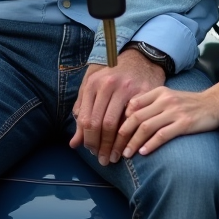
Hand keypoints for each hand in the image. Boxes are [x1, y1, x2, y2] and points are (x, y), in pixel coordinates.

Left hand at [69, 50, 166, 164]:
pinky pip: (134, 120)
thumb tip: (74, 143)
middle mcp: (109, 85)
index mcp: (93, 84)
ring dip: (114, 145)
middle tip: (102, 159)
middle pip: (101, 123)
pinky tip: (128, 145)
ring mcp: (127, 88)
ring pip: (117, 124)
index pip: (87, 119)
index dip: (87, 139)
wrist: (141, 59)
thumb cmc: (114, 76)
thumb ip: (82, 112)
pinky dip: (130, 136)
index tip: (91, 151)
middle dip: (100, 146)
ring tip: (113, 157)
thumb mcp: (93, 87)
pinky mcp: (144, 92)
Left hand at [119, 78, 218, 157]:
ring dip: (133, 142)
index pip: (131, 106)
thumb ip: (150, 103)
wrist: (215, 103)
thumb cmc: (189, 103)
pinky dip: (150, 144)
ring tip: (125, 154)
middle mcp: (164, 100)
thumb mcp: (168, 97)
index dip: (119, 121)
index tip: (112, 135)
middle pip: (135, 117)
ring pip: (146, 127)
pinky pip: (162, 135)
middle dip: (121, 135)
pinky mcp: (184, 123)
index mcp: (158, 92)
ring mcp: (174, 111)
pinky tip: (143, 153)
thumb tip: (127, 116)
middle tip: (114, 149)